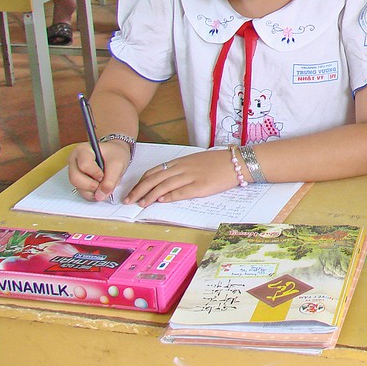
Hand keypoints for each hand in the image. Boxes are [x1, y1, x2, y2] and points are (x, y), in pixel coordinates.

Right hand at [68, 140, 132, 201]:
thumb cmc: (116, 154)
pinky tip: (102, 188)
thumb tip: (100, 196)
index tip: (104, 174)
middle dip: (92, 185)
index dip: (96, 173)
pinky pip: (83, 192)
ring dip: (94, 191)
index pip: (84, 166)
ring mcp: (75, 172)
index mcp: (82, 150)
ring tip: (105, 183)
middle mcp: (74, 161)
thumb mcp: (118, 164)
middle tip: (104, 183)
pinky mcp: (79, 182)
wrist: (117, 155)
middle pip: (75, 179)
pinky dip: (94, 194)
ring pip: (79, 188)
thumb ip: (110, 180)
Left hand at [123, 148, 239, 205]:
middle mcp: (183, 168)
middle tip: (129, 200)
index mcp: (181, 161)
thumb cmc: (218, 162)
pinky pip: (180, 192)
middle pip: (155, 179)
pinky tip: (160, 201)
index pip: (154, 171)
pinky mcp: (200, 186)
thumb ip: (181, 170)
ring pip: (164, 186)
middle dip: (139, 190)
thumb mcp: (196, 161)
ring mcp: (191, 177)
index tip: (132, 190)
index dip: (141, 182)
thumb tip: (166, 182)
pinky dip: (168, 196)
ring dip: (149, 195)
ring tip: (141, 204)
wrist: (237, 162)